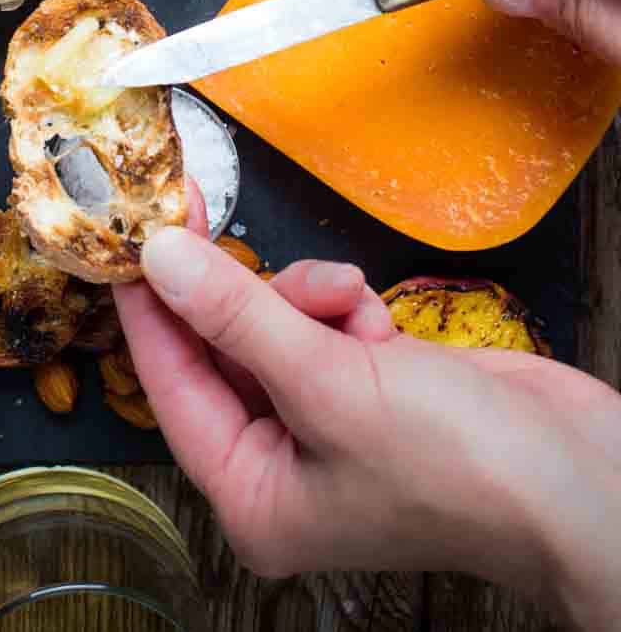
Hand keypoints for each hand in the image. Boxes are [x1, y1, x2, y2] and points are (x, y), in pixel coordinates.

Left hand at [116, 228, 620, 628]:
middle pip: (220, 346)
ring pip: (274, 322)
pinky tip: (380, 322)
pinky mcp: (369, 385)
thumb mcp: (326, 381)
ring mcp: (326, 422)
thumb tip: (160, 258)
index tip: (126, 233)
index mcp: (252, 495)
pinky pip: (324, 321)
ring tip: (347, 303)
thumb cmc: (458, 463)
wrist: (576, 475)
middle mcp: (280, 465)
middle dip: (235, 289)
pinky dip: (345, 307)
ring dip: (306, 297)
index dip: (146, 305)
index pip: (169, 383)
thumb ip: (236, 313)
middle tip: (201, 207)